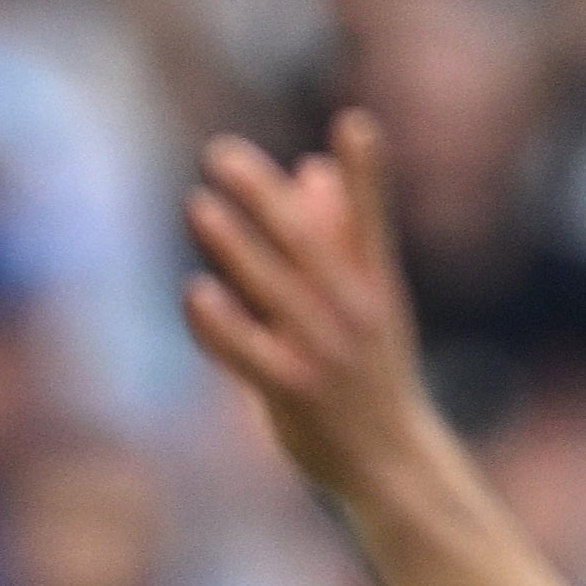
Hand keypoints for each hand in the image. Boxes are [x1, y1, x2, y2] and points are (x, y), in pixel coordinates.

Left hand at [180, 112, 440, 506]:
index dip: (367, 174)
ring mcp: (324, 355)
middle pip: (307, 245)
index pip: (371, 221)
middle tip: (221, 154)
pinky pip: (249, 354)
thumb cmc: (372, 372)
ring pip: (274, 292)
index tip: (353, 123)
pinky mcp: (293, 394)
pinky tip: (195, 294)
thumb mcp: (368, 300)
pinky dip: (221, 326)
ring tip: (199, 205)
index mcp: (376, 287)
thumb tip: (310, 165)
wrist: (391, 462)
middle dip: (264, 196)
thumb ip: (340, 234)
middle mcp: (354, 316)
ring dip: (235, 247)